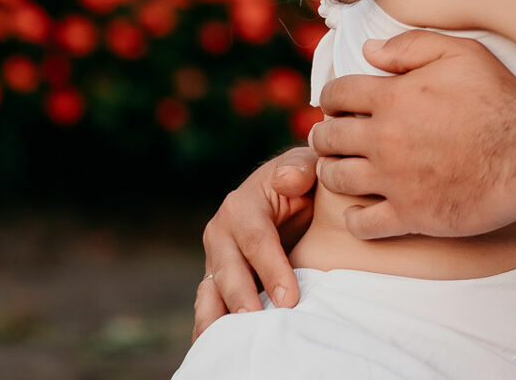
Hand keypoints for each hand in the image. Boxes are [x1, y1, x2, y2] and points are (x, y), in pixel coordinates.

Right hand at [192, 144, 317, 340]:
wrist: (292, 193)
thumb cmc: (304, 180)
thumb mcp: (306, 165)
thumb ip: (299, 167)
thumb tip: (288, 179)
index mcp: (242, 205)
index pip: (256, 240)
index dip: (271, 268)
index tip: (290, 298)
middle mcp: (221, 234)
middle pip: (228, 270)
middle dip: (241, 299)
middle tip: (257, 323)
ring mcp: (216, 260)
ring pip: (210, 292)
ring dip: (217, 318)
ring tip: (227, 343)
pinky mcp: (218, 282)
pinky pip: (210, 306)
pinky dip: (210, 327)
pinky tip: (215, 350)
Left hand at [310, 30, 515, 239]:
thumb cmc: (498, 100)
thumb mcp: (461, 53)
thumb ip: (412, 46)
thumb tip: (370, 50)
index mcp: (392, 97)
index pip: (337, 94)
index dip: (331, 97)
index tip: (337, 104)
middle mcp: (384, 139)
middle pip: (328, 137)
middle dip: (324, 135)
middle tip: (332, 137)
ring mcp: (393, 180)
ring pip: (336, 178)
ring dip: (331, 172)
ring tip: (339, 169)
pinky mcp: (409, 214)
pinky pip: (363, 224)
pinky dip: (354, 218)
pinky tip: (360, 211)